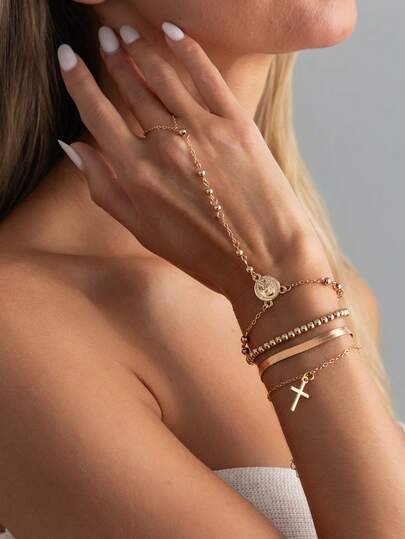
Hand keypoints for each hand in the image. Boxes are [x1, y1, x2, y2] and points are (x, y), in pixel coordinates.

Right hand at [57, 23, 326, 301]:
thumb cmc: (203, 253)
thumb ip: (105, 189)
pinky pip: (205, 75)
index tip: (69, 58)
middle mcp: (164, 145)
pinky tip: (171, 32)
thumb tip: (75, 149)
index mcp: (136, 173)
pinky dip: (186, 49)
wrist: (264, 261)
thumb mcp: (142, 232)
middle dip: (113, 56)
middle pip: (131, 87)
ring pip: (163, 75)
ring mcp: (201, 130)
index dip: (78, 81)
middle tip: (104, 34)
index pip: (97, 113)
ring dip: (142, 47)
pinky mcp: (236, 124)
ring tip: (128, 31)